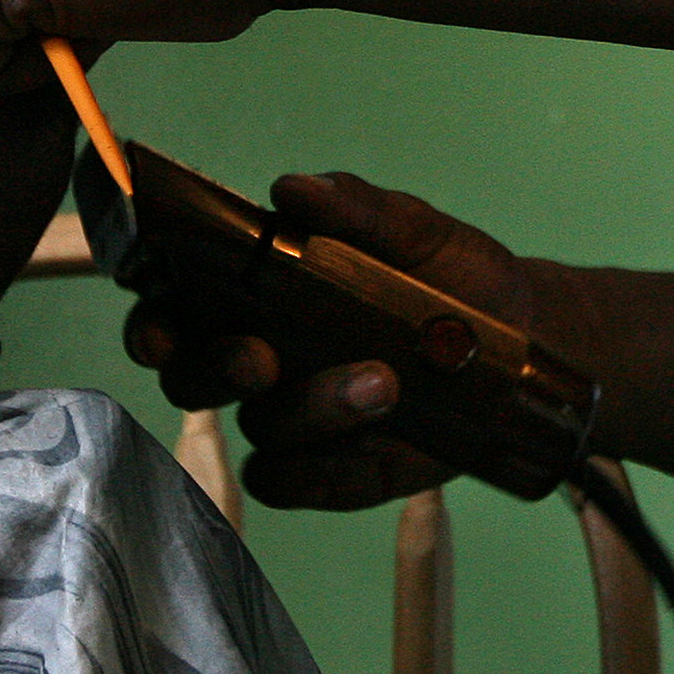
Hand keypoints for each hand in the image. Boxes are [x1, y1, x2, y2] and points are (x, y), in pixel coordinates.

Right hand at [125, 171, 552, 510]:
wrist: (523, 343)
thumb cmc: (450, 275)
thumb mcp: (412, 228)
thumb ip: (352, 207)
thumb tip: (291, 190)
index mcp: (254, 290)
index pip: (171, 303)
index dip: (150, 318)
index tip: (161, 325)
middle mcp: (257, 356)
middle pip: (191, 374)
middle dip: (215, 368)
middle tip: (262, 355)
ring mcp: (288, 418)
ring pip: (259, 427)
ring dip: (312, 408)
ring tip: (384, 380)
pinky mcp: (325, 471)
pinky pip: (292, 483)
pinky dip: (326, 467)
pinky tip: (378, 441)